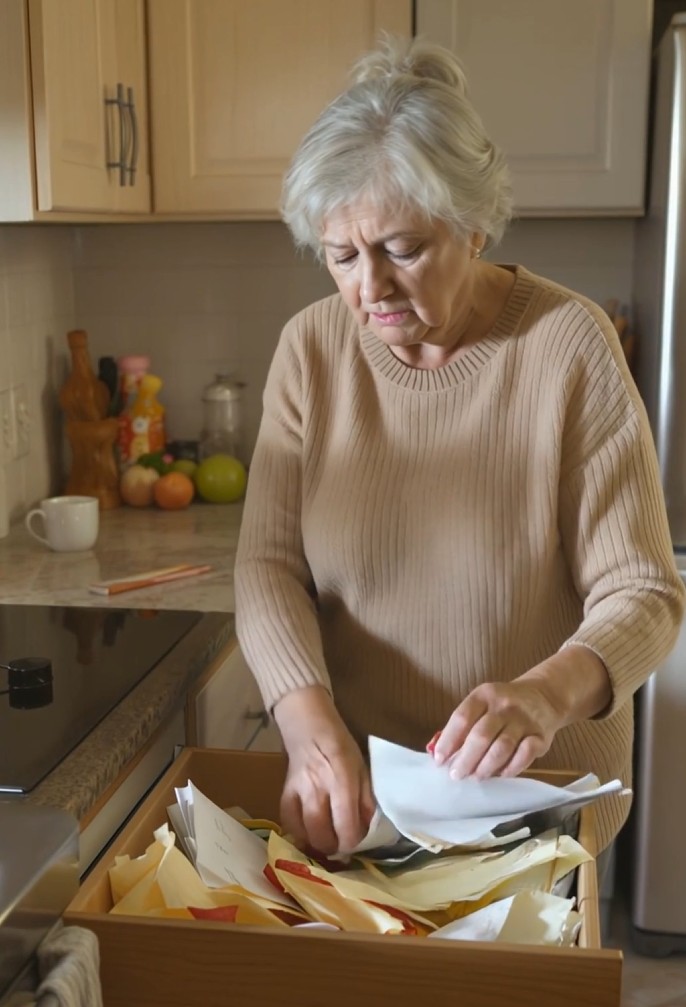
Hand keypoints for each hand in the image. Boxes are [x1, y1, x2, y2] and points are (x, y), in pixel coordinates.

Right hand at [274, 686, 374, 854]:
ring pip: (304, 833)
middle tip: (342, 844)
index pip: (346, 826)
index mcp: (343, 779)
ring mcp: (298, 791)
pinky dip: (299, 834)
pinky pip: (288, 823)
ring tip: (328, 841)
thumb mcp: (362, 769)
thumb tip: (367, 832)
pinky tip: (309, 832)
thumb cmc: (341, 746)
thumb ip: (366, 801)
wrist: (309, 726)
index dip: (352, 842)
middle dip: (335, 848)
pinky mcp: (284, 792)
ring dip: (317, 844)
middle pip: (322, 835)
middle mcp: (318, 788)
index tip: (357, 842)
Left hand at [432, 646, 610, 778]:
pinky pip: (525, 754)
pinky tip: (501, 775)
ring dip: (486, 766)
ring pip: (502, 747)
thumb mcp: (482, 703)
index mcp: (484, 695)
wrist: (544, 696)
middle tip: (456, 775)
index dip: (448, 741)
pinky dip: (511, 767)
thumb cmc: (503, 705)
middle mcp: (504, 706)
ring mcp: (524, 720)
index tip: (439, 760)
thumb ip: (464, 725)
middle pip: (481, 735)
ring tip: (476, 777)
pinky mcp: (540, 735)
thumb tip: (442, 754)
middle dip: (465, 759)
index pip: (462, 718)